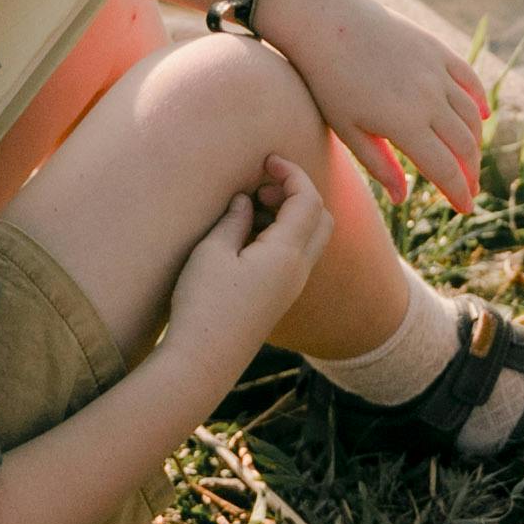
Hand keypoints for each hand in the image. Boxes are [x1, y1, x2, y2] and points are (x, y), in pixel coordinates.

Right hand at [166, 156, 331, 368]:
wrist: (202, 363)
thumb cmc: (203, 305)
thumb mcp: (212, 253)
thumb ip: (234, 220)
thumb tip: (246, 201)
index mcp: (288, 254)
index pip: (309, 199)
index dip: (292, 172)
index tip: (266, 160)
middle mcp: (299, 271)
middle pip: (322, 218)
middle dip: (299, 193)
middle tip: (261, 187)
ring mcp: (291, 288)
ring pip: (311, 239)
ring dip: (291, 215)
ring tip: (250, 209)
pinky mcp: (279, 300)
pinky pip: (296, 257)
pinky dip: (283, 235)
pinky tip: (247, 237)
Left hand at [248, 0, 491, 209]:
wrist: (326, 23)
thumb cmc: (329, 81)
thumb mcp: (348, 130)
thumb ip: (380, 166)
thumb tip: (402, 199)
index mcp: (405, 124)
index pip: (445, 169)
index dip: (459, 192)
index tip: (465, 208)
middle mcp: (429, 98)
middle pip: (464, 145)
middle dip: (471, 172)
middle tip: (468, 188)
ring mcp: (436, 71)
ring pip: (471, 115)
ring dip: (475, 142)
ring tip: (470, 159)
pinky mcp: (437, 49)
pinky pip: (469, 79)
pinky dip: (479, 101)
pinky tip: (481, 117)